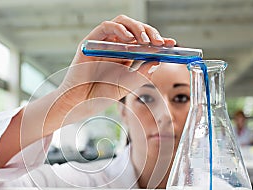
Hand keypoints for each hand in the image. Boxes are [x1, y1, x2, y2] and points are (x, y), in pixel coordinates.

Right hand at [55, 14, 176, 119]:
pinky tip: (128, 40)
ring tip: (146, 41)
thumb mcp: (128, 84)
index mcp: (124, 55)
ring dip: (137, 28)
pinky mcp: (90, 42)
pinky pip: (106, 27)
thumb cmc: (100, 95)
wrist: (80, 103)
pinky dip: (119, 30)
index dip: (158, 40)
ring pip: (122, 23)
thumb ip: (142, 72)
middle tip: (160, 42)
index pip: (143, 42)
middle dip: (150, 32)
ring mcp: (103, 43)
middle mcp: (114, 46)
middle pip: (135, 28)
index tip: (172, 44)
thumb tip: (157, 60)